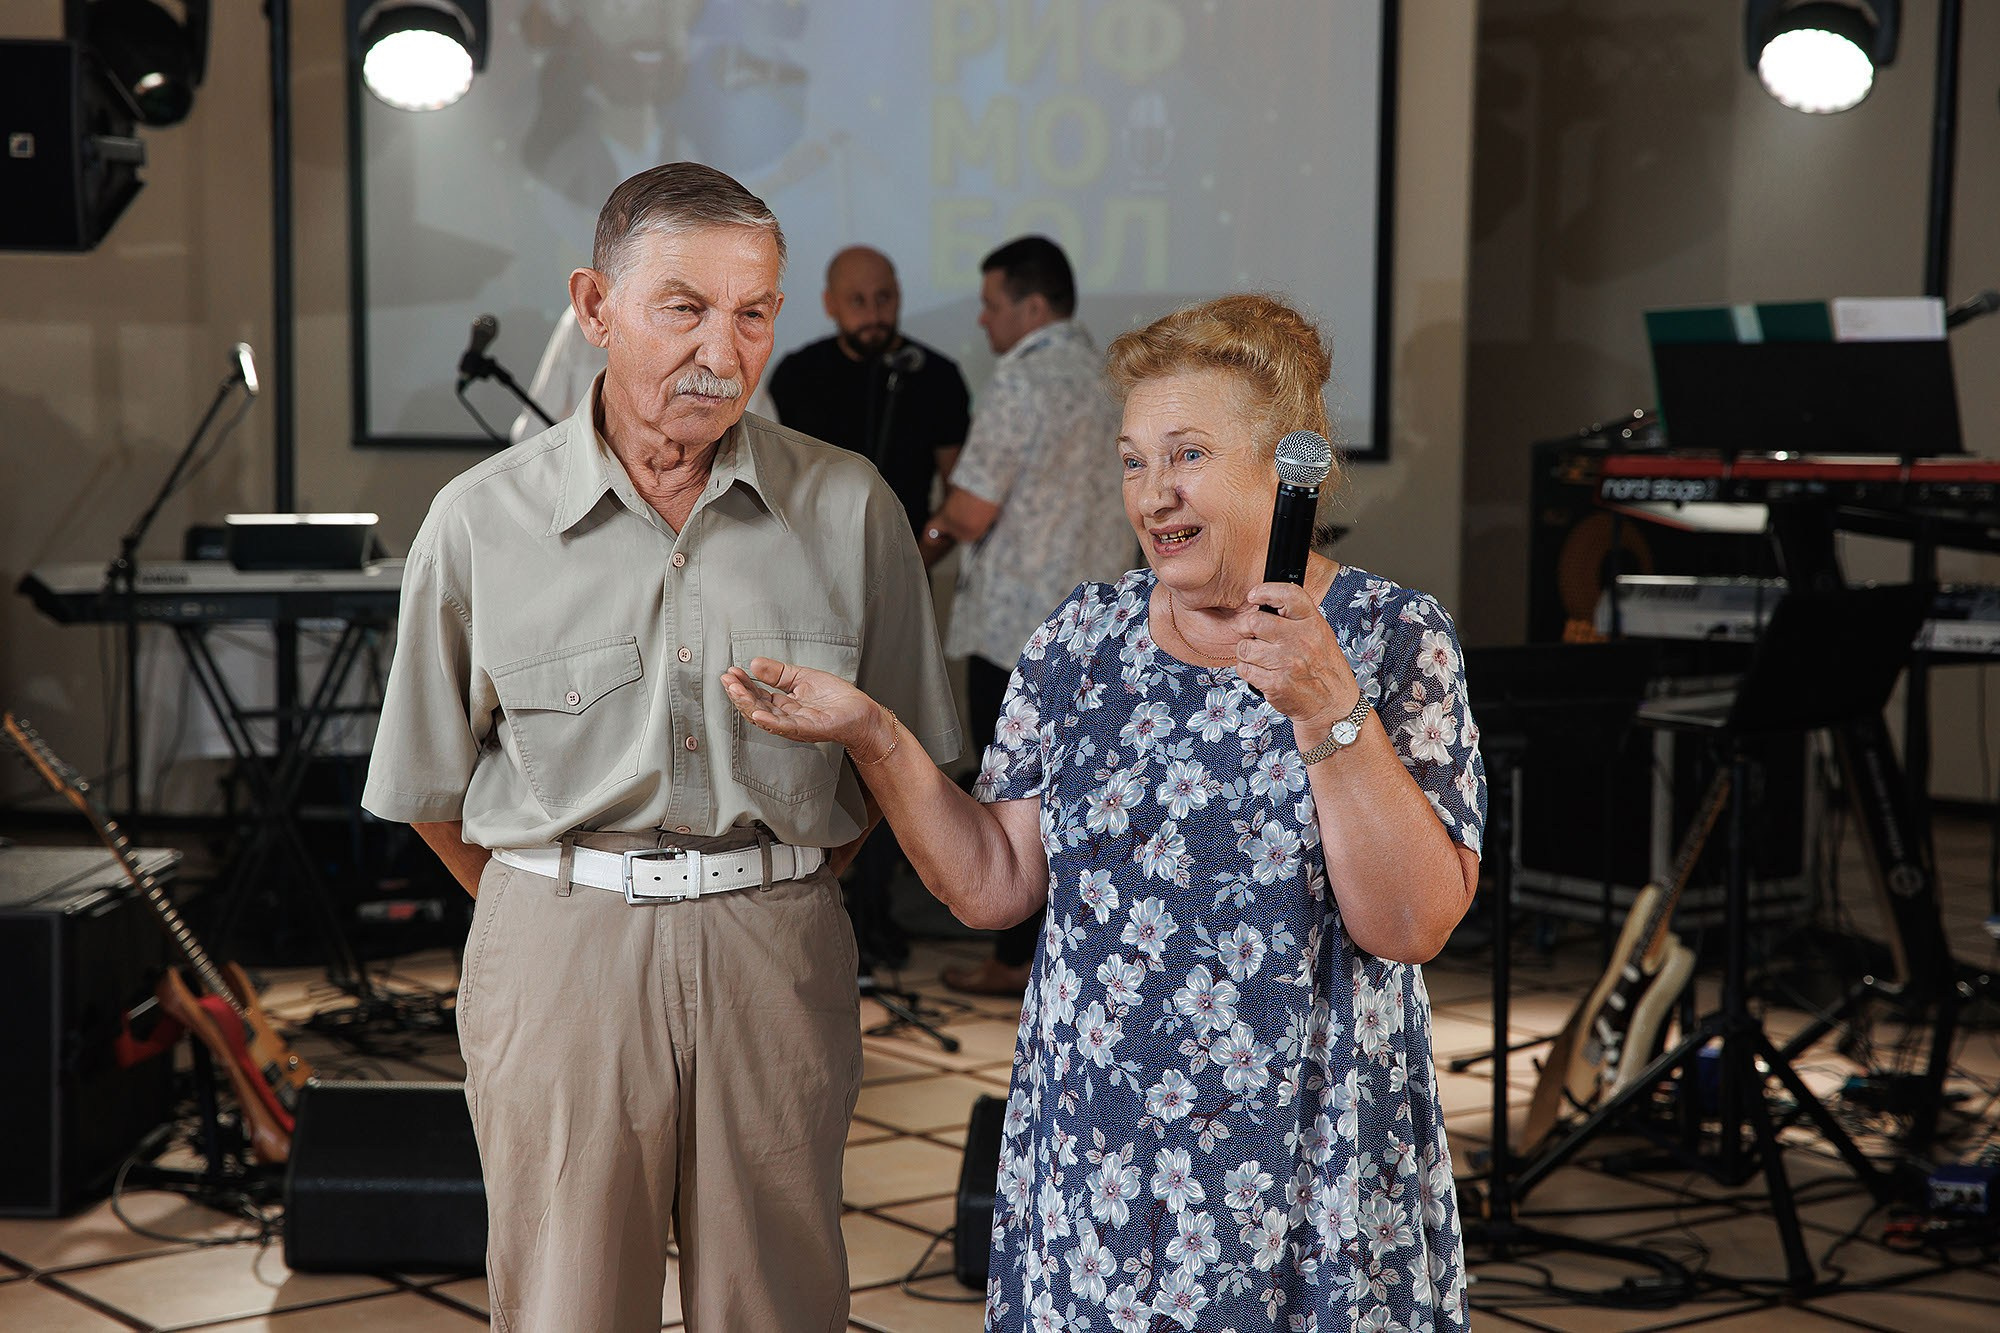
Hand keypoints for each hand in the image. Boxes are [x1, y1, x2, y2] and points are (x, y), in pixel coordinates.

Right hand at [720, 658, 895, 761]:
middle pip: (756, 708)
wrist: (862, 712)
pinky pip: (786, 727)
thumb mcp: (802, 677)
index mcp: (784, 706)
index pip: (757, 696)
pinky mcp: (809, 729)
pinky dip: (770, 722)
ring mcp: (795, 726)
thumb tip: (754, 663)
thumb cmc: (836, 698)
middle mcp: (786, 718)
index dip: (743, 685)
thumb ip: (778, 673)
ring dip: (748, 704)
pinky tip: (757, 713)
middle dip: (739, 694)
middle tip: (727, 679)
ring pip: (766, 718)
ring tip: (735, 689)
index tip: (730, 672)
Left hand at [1230, 582, 1360, 735]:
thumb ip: (1295, 619)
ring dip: (1247, 653)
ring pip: (1244, 647)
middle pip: (1254, 621)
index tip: (1254, 596)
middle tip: (1255, 637)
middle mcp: (1300, 640)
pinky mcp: (1275, 683)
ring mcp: (1286, 662)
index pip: (1287, 595)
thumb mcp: (1319, 635)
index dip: (1265, 591)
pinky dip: (1248, 671)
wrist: (1332, 707)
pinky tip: (1263, 673)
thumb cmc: (1323, 670)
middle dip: (1248, 629)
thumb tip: (1263, 604)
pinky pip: (1244, 669)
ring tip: (1263, 659)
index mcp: (1312, 623)